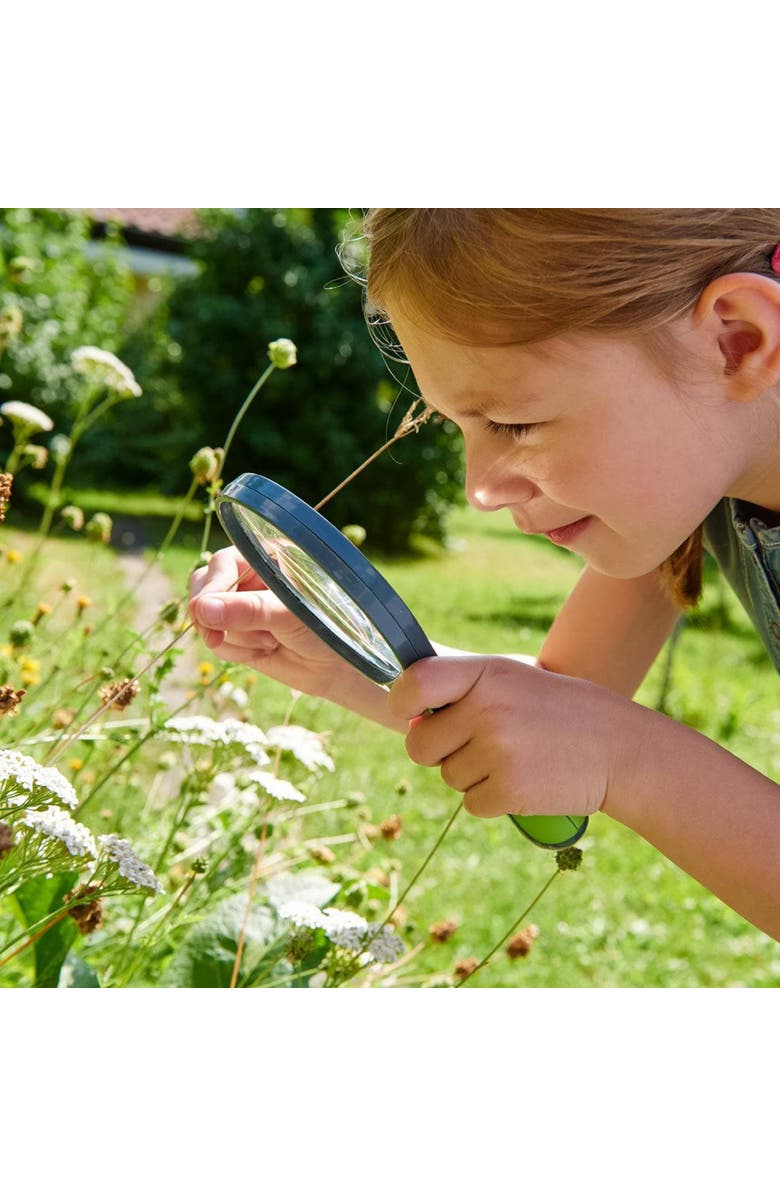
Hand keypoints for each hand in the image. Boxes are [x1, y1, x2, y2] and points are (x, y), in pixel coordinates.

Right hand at [188, 546, 359, 700]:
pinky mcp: (238, 632)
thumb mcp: (291, 615)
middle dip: (215, 617)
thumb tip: (202, 609)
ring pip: (207, 619)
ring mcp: (241, 605)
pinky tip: (265, 651)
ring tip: (272, 642)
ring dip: (236, 638)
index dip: (212, 588)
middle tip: (219, 638)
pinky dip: (235, 652)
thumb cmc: (327, 629)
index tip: (205, 613)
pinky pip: (217, 642)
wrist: (338, 667)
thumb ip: (249, 610)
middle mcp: (250, 576)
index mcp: (267, 557)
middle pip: (203, 587)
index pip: (222, 563)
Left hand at [388, 655, 635, 818]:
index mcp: (486, 673)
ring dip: (472, 776)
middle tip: (478, 744)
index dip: (403, 702)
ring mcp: (498, 750)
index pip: (416, 684)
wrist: (620, 748)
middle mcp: (487, 709)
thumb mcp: (513, 680)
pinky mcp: (510, 790)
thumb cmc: (558, 711)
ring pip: (447, 777)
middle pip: (419, 746)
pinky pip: (471, 804)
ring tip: (516, 758)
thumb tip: (410, 722)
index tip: (412, 712)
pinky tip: (524, 779)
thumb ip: (462, 692)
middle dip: (439, 752)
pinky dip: (492, 799)